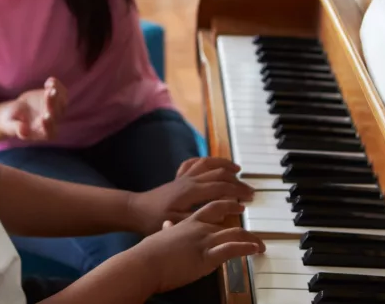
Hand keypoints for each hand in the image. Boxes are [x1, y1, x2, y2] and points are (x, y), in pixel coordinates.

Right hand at [1, 77, 67, 140]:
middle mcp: (52, 123)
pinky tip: (49, 81)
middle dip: (52, 103)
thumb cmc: (11, 121)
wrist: (16, 112)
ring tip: (51, 85)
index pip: (49, 132)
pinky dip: (57, 86)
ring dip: (58, 93)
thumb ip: (16, 128)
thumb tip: (22, 130)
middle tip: (48, 93)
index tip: (44, 118)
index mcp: (42, 133)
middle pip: (56, 114)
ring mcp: (55, 111)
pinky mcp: (55, 99)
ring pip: (62, 103)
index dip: (48, 125)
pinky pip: (61, 93)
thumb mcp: (10, 125)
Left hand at [127, 157, 254, 235]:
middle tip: (249, 190)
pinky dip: (205, 161)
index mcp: (192, 191)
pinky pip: (194, 163)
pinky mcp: (178, 178)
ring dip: (224, 164)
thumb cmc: (154, 220)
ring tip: (237, 169)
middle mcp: (189, 180)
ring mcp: (183, 177)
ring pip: (208, 163)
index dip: (237, 192)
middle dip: (236, 180)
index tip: (249, 199)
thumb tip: (221, 216)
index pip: (221, 187)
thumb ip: (199, 219)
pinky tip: (211, 164)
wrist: (135, 210)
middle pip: (219, 173)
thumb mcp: (178, 223)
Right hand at [135, 200, 264, 293]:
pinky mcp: (205, 257)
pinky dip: (246, 248)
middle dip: (242, 217)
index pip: (211, 208)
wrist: (144, 263)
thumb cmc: (149, 253)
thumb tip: (167, 226)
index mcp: (187, 223)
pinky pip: (231, 249)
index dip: (226, 205)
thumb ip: (167, 230)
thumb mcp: (159, 236)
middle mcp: (198, 228)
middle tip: (254, 222)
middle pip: (226, 216)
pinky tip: (255, 250)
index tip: (237, 206)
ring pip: (233, 233)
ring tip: (261, 243)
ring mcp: (203, 241)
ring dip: (251, 238)